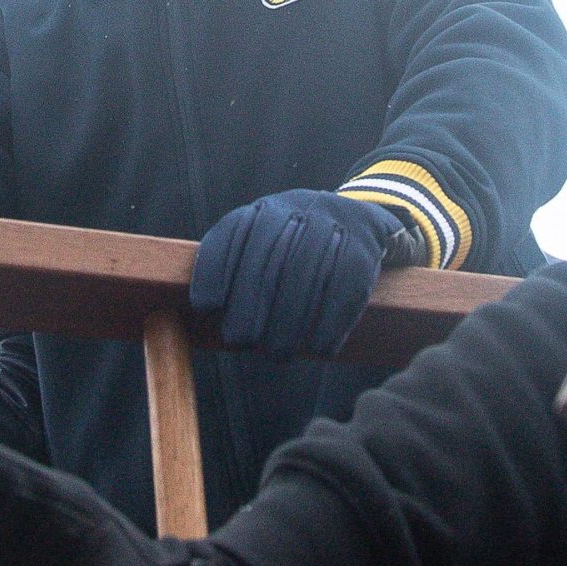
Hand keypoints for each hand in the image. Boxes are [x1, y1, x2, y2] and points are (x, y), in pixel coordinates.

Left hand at [191, 190, 411, 358]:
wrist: (359, 217)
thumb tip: (204, 310)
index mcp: (262, 210)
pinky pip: (342, 292)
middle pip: (265, 264)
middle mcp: (294, 211)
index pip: (230, 236)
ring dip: (288, 326)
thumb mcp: (261, 236)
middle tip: (240, 341)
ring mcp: (330, 229)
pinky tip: (319, 349)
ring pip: (303, 281)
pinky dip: (329, 325)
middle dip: (248, 308)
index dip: (214, 272)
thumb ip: (231, 262)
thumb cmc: (294, 242)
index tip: (206, 307)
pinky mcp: (362, 252)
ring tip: (277, 355)